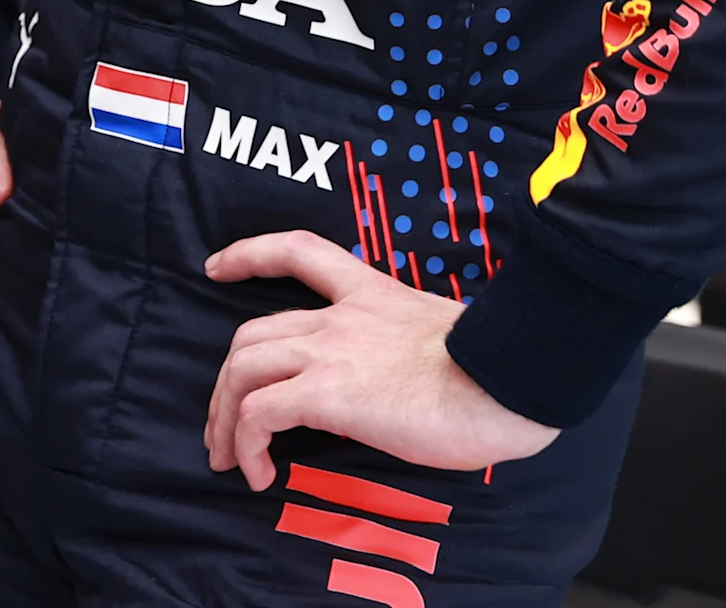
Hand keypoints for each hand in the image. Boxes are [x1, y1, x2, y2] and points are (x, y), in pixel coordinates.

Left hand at [200, 230, 558, 487]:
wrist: (508, 378)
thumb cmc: (495, 370)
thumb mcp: (445, 338)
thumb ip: (408, 347)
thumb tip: (405, 381)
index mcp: (370, 294)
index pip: (297, 251)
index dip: (249, 254)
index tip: (217, 267)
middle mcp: (338, 318)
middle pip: (251, 335)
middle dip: (225, 383)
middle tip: (222, 425)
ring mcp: (328, 353)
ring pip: (242, 370)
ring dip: (224, 418)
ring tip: (228, 458)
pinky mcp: (326, 394)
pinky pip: (260, 415)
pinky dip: (248, 445)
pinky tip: (261, 474)